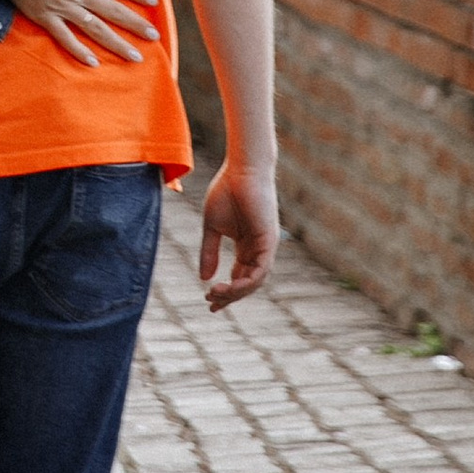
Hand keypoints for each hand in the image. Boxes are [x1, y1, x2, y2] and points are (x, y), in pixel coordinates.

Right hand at [17, 0, 162, 68]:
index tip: (155, 2)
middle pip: (113, 11)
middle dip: (136, 24)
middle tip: (154, 37)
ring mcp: (63, 7)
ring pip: (95, 29)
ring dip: (116, 43)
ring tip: (135, 57)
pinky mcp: (46, 17)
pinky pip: (65, 38)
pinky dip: (79, 51)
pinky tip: (93, 63)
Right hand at [197, 161, 277, 311]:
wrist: (241, 169)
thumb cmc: (227, 191)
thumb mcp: (212, 227)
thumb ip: (209, 252)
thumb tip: (204, 278)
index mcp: (246, 246)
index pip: (239, 276)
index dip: (225, 292)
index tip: (209, 301)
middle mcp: (258, 249)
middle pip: (247, 283)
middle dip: (229, 296)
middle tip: (211, 302)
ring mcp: (265, 246)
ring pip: (255, 281)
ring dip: (236, 292)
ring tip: (216, 293)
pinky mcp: (269, 241)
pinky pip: (261, 270)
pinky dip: (247, 282)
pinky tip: (231, 285)